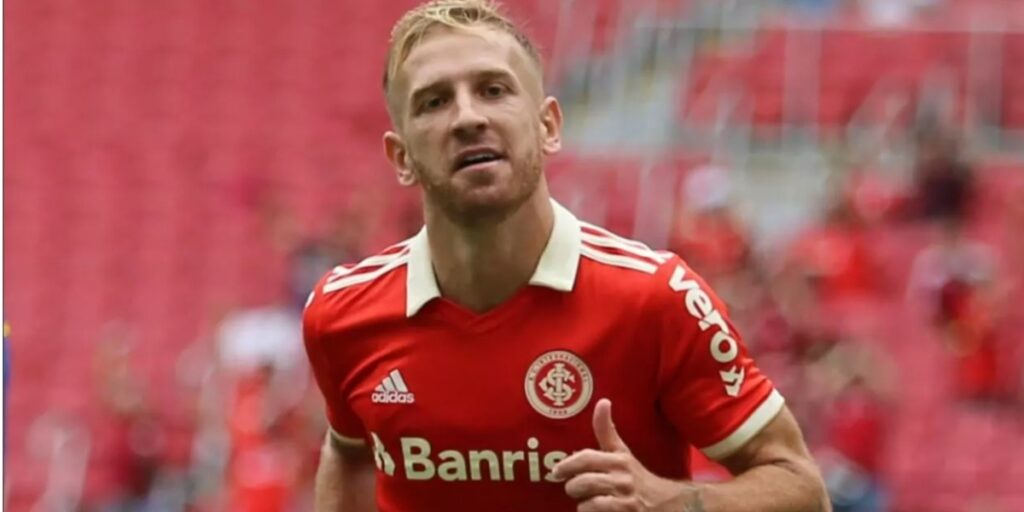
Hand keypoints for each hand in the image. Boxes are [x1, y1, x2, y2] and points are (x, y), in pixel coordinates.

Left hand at [552, 399, 702, 511]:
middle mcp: (622, 477)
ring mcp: (625, 497)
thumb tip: (602, 401)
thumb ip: (607, 430)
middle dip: (572, 486)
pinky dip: (589, 511)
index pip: (586, 458)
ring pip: (588, 500)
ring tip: (584, 501)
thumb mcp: (622, 452)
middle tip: (572, 488)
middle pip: (584, 481)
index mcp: (619, 459)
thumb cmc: (635, 475)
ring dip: (581, 502)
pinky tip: (594, 510)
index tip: (556, 471)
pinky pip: (596, 511)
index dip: (567, 464)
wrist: (666, 502)